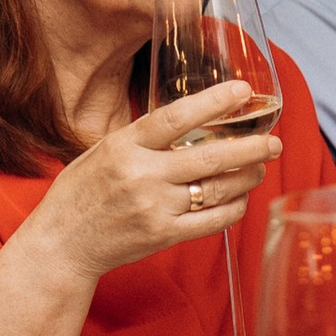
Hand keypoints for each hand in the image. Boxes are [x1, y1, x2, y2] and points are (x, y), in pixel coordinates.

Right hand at [27, 81, 279, 292]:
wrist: (60, 245)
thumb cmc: (80, 193)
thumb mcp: (102, 151)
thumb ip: (142, 139)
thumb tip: (189, 120)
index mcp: (125, 146)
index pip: (176, 116)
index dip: (213, 101)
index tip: (241, 90)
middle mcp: (142, 175)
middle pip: (210, 156)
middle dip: (250, 147)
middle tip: (274, 140)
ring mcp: (155, 207)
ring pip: (217, 189)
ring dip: (247, 177)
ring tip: (260, 166)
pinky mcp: (163, 235)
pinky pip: (212, 221)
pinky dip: (233, 208)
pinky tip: (242, 198)